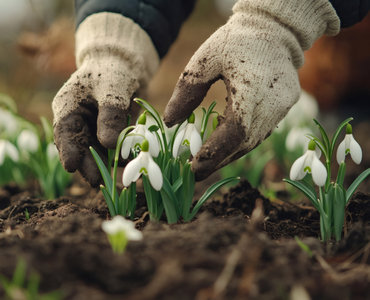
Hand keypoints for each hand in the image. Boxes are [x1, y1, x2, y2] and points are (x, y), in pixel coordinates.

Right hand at [53, 13, 158, 185]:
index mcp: (68, 107)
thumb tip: (108, 143)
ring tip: (121, 175)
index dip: (66, 150)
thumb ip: (110, 112)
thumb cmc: (113, 71)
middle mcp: (77, 124)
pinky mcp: (109, 139)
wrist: (127, 69)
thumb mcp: (112, 86)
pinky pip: (114, 153)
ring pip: (97, 155)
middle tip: (98, 179)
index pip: (64, 131)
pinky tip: (132, 165)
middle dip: (88, 164)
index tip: (72, 166)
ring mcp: (93, 133)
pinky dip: (122, 160)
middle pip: (79, 149)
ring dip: (108, 165)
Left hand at [164, 0, 338, 179]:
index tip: (193, 167)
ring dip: (229, 153)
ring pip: (254, 141)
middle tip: (194, 172)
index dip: (214, 152)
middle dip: (218, 160)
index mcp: (253, 88)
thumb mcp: (204, 59)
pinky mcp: (285, 106)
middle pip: (244, 143)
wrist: (274, 28)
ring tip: (205, 161)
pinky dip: (241, 140)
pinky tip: (224, 142)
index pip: (235, 131)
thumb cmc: (235, 41)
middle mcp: (273, 103)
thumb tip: (170, 123)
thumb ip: (187, 91)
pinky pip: (261, 131)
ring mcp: (283, 106)